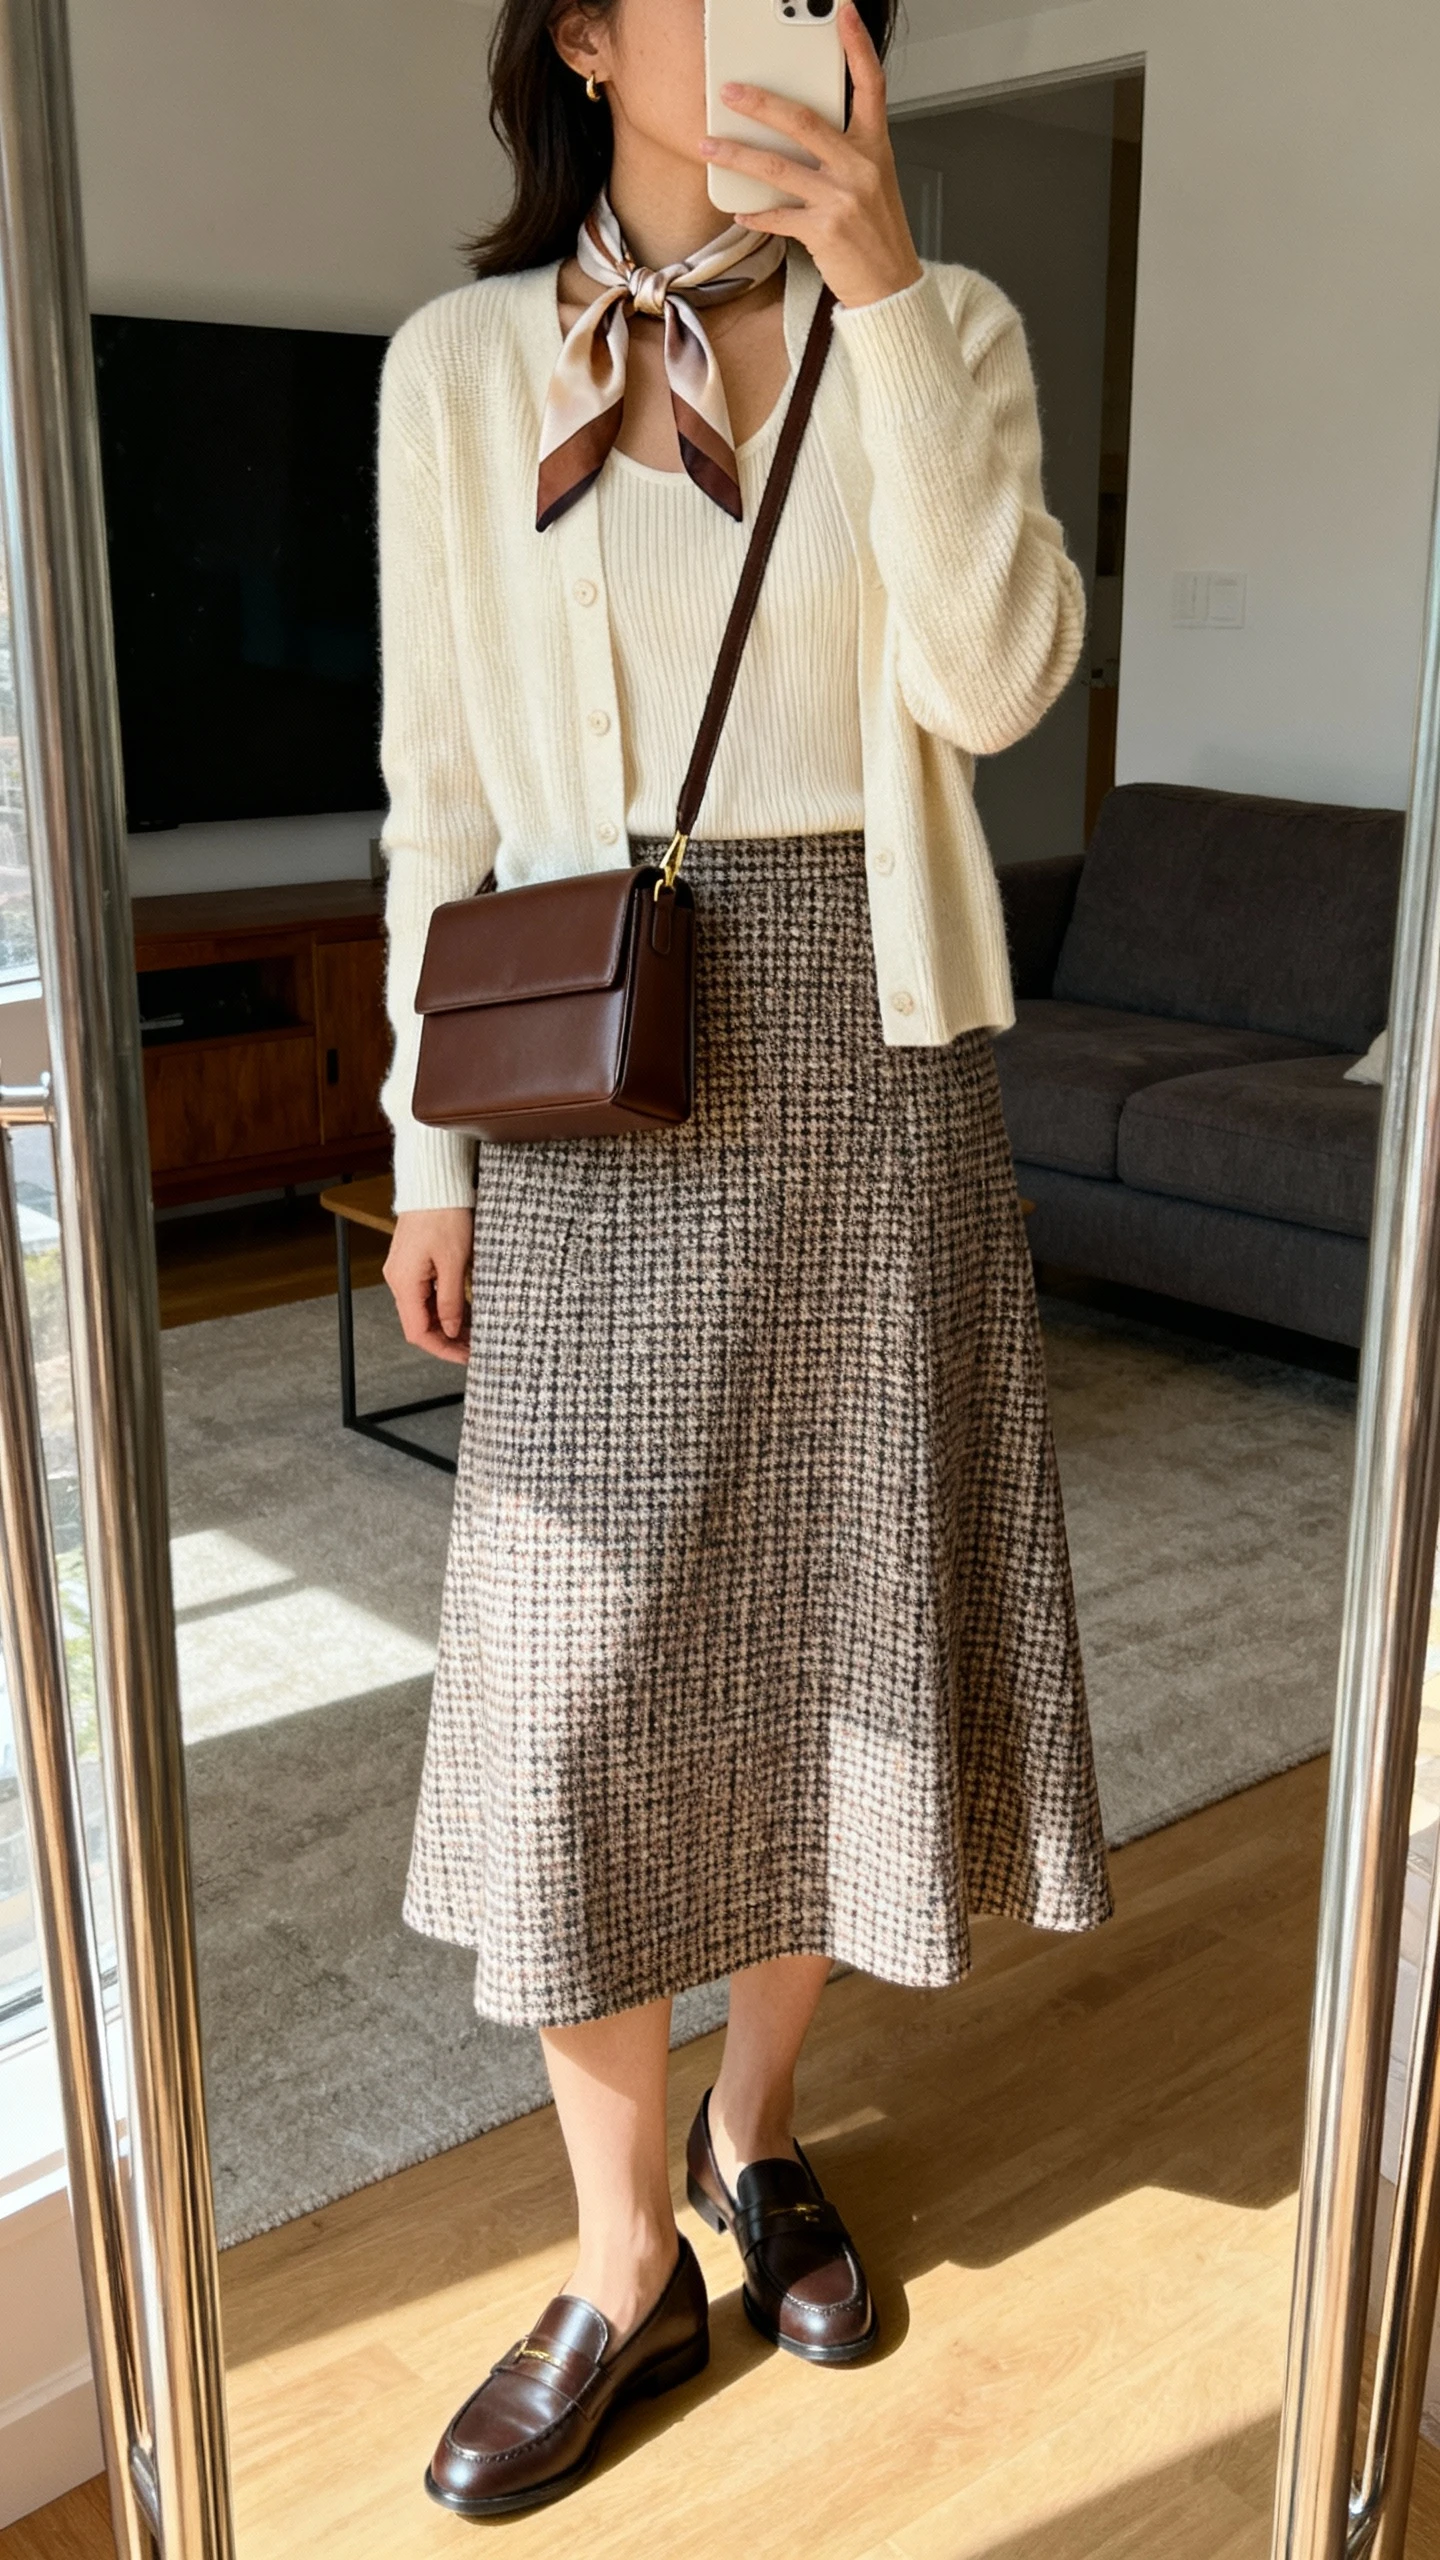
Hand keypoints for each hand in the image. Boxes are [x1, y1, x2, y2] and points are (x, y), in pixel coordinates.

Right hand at [384, 1207, 473, 1365]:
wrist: (435, 1184)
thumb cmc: (445, 1216)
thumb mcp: (455, 1263)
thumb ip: (451, 1301)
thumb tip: (448, 1331)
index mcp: (404, 1282)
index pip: (418, 1332)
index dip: (442, 1349)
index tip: (465, 1357)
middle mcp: (399, 1280)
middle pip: (420, 1324)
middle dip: (447, 1339)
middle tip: (475, 1348)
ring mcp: (405, 1271)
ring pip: (424, 1311)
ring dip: (447, 1324)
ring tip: (474, 1334)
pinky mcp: (414, 1263)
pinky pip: (427, 1294)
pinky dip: (446, 1307)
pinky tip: (465, 1312)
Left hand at [699, 1, 922, 309]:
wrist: (891, 286)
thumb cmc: (877, 233)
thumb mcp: (872, 181)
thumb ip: (842, 152)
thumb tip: (795, 133)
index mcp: (874, 147)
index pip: (870, 85)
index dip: (858, 46)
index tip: (844, 14)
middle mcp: (859, 167)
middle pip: (803, 121)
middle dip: (759, 103)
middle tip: (729, 90)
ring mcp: (841, 199)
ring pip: (777, 168)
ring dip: (736, 155)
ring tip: (708, 144)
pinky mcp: (824, 231)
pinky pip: (777, 216)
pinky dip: (754, 214)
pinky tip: (737, 210)